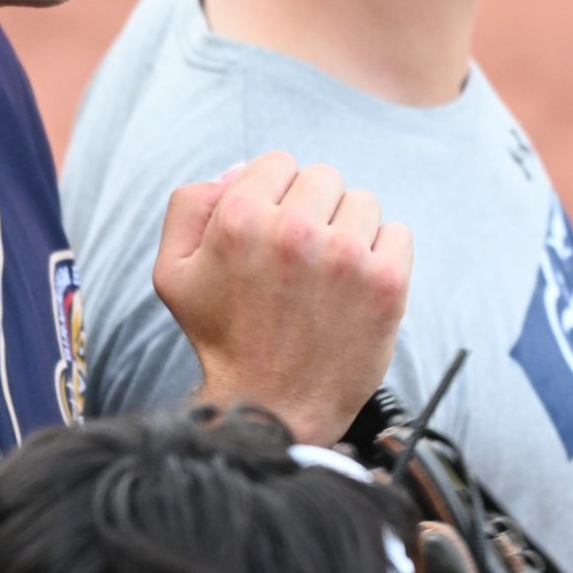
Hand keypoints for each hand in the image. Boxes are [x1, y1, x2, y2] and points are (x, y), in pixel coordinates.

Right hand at [152, 154, 411, 445]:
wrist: (274, 408)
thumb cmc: (223, 340)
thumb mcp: (174, 271)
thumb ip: (191, 205)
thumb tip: (240, 170)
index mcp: (241, 218)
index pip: (277, 163)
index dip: (274, 198)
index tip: (272, 236)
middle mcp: (295, 231)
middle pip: (323, 178)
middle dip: (312, 211)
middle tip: (299, 261)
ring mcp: (346, 256)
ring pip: (362, 203)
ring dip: (348, 231)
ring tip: (327, 277)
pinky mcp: (386, 282)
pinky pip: (398, 234)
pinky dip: (383, 255)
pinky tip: (356, 288)